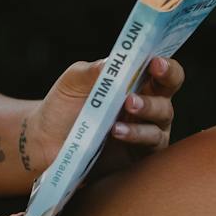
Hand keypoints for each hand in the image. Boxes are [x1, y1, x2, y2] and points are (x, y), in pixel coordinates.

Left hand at [24, 55, 183, 177]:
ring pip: (161, 116)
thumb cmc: (64, 108)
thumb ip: (93, 70)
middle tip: (148, 77)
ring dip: (146, 110)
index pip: (161, 69)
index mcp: (136, 82)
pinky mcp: (141, 154)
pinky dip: (135, 134)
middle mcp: (148, 104)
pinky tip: (117, 131)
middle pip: (169, 90)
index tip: (155, 61)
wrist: (46, 143)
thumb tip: (114, 61)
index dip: (165, 64)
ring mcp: (147, 129)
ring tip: (124, 110)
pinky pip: (149, 143)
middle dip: (164, 81)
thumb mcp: (73, 83)